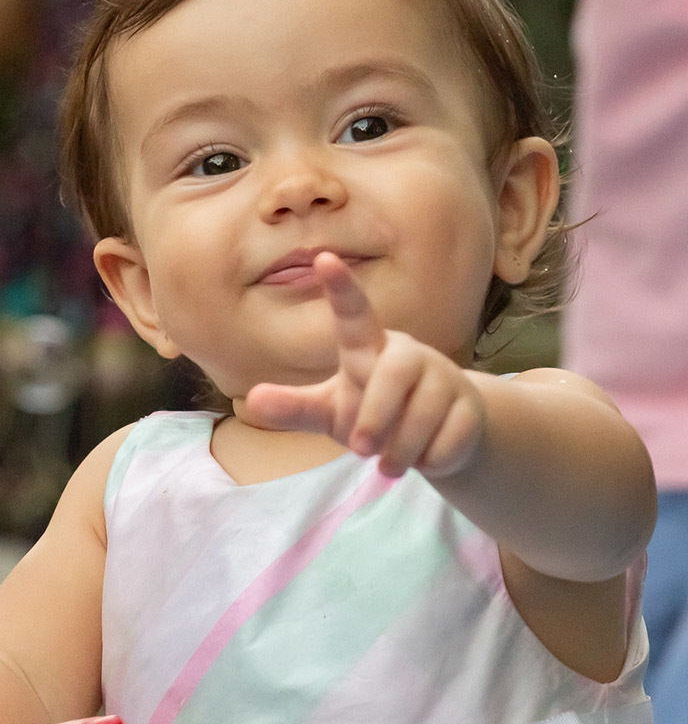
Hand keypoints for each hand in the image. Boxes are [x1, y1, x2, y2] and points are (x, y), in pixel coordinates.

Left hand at [246, 252, 484, 477]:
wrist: (436, 439)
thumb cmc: (374, 414)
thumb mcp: (331, 412)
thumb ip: (295, 408)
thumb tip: (252, 400)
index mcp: (370, 349)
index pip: (355, 314)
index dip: (341, 289)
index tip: (323, 258)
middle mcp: (409, 355)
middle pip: (395, 371)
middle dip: (377, 413)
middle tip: (360, 449)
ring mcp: (444, 378)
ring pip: (425, 412)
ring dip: (401, 448)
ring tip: (387, 465)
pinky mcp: (470, 408)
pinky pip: (451, 437)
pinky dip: (431, 459)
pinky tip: (425, 458)